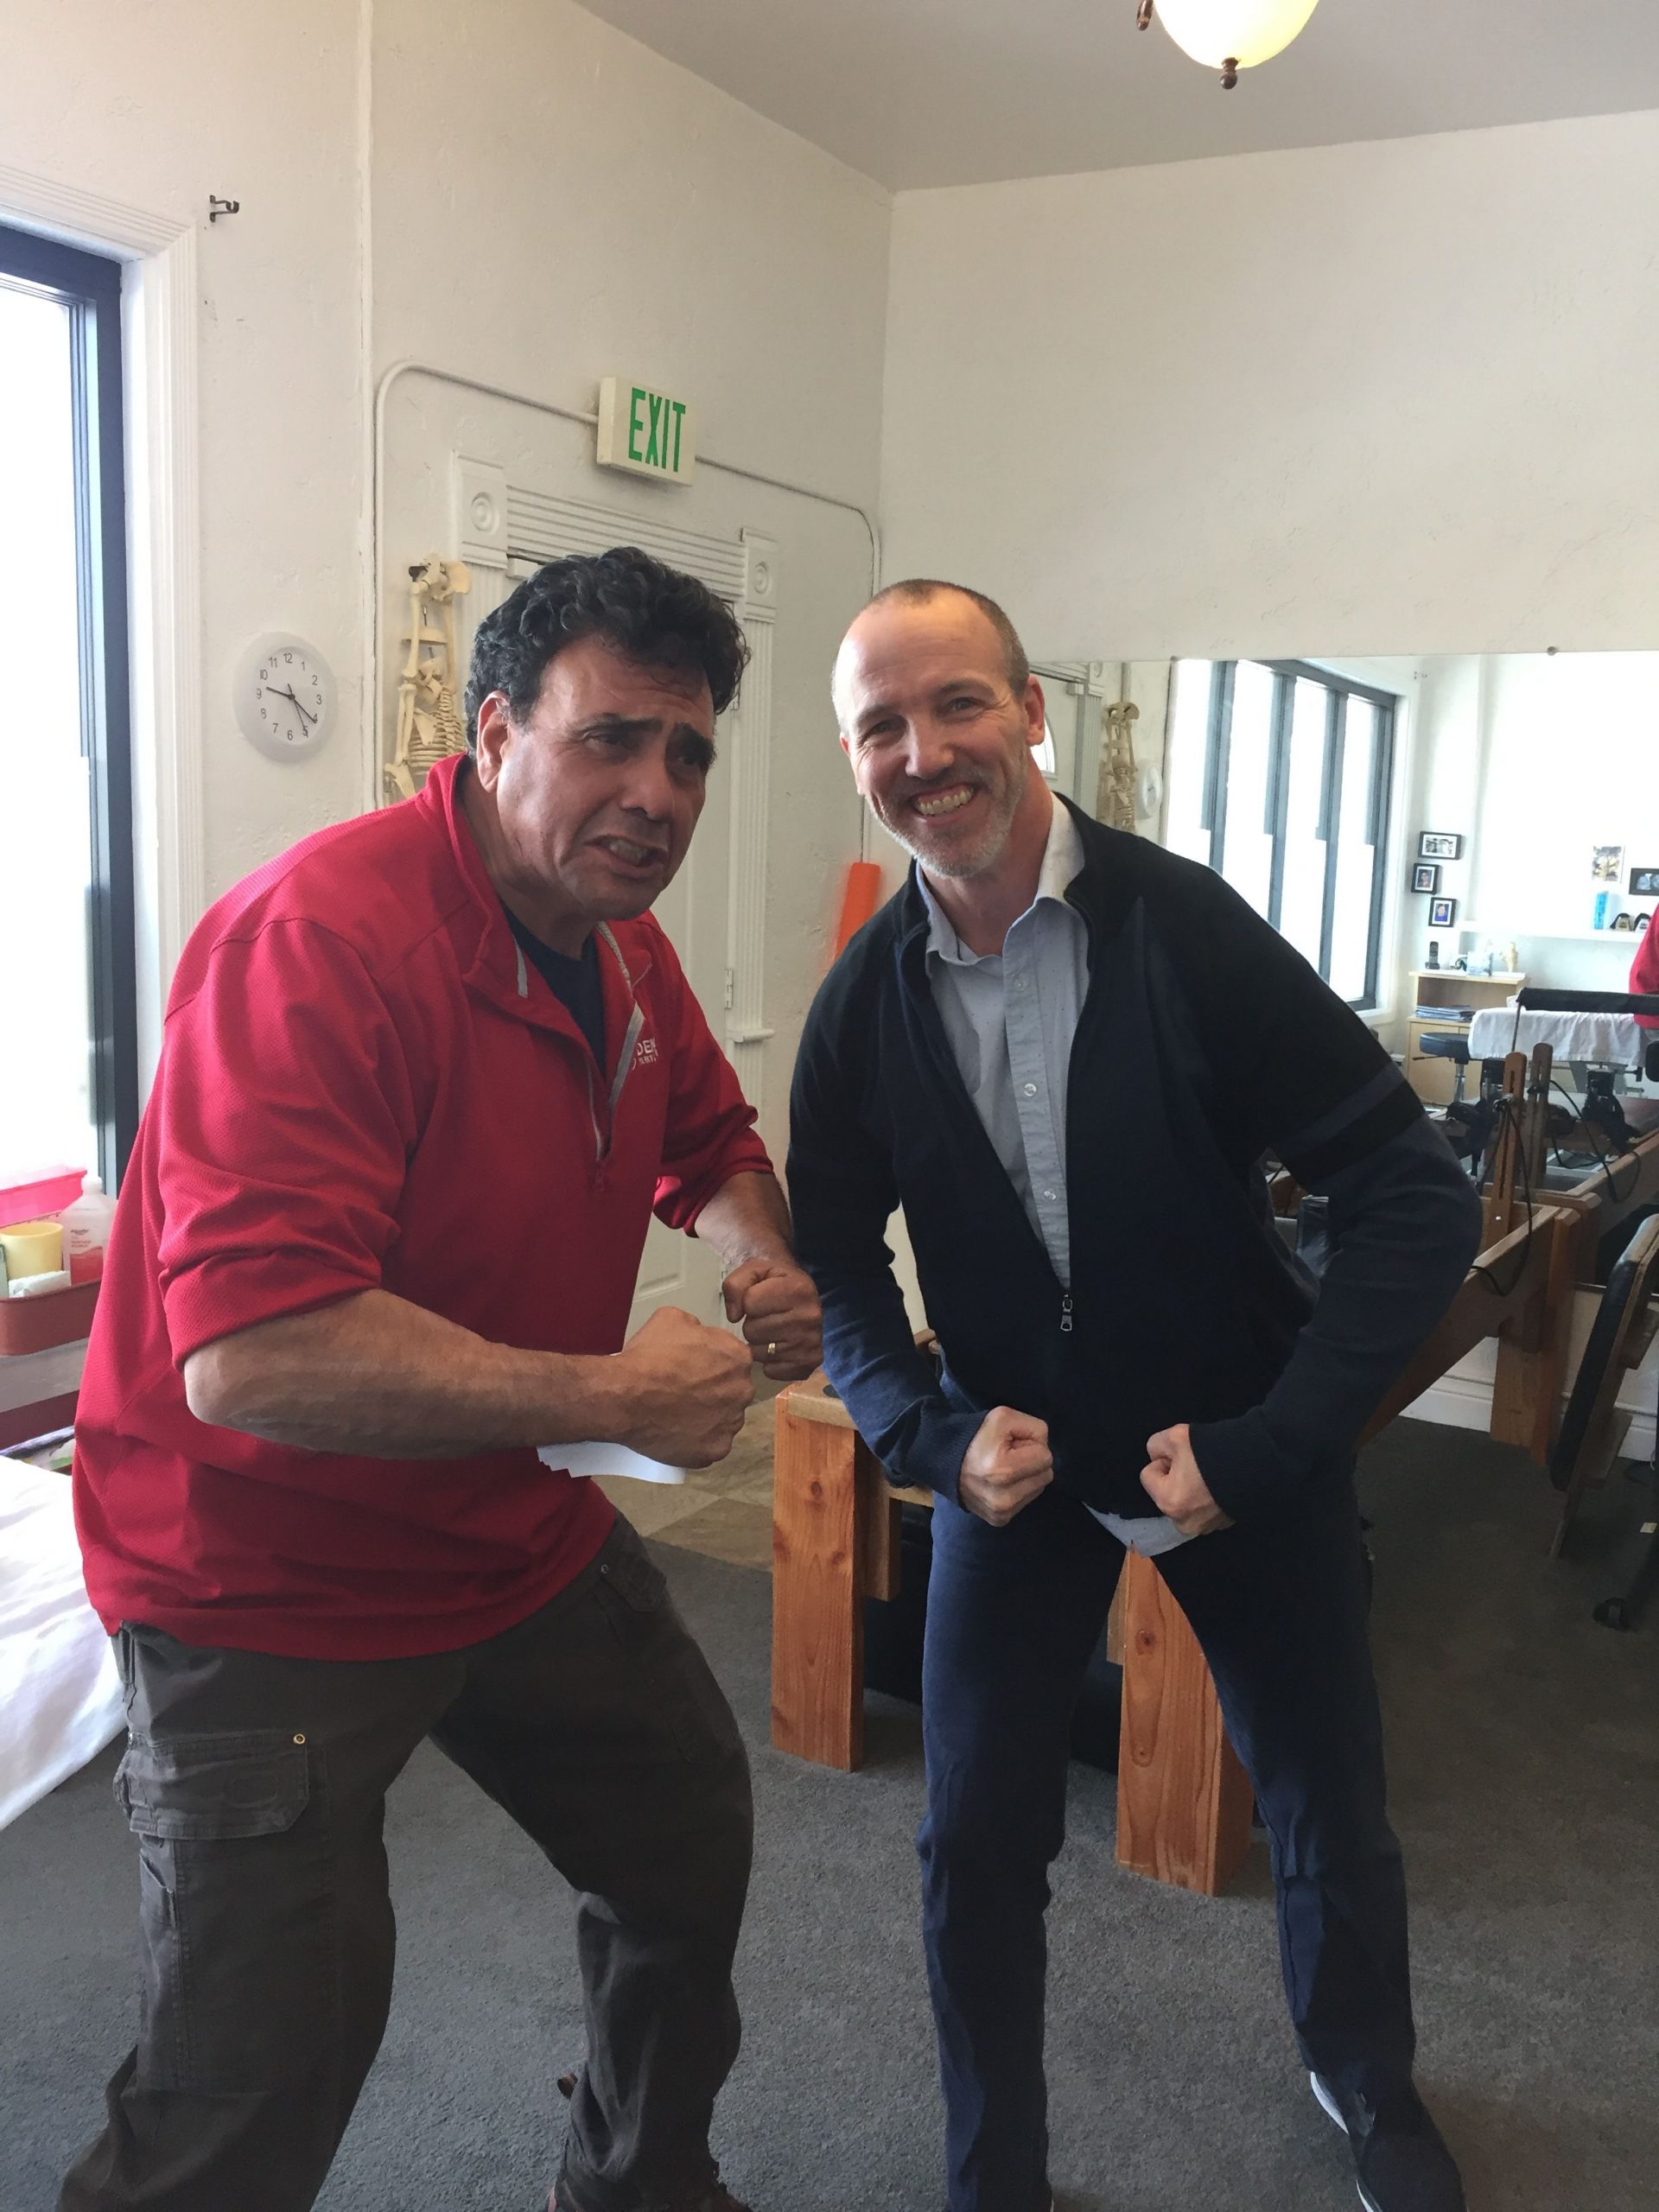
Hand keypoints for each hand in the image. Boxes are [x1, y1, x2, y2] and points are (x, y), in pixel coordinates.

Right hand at [611, 1306, 753, 1466]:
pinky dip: (699, 1441)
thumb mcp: (671, 1318)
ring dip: (708, 1417)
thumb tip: (698, 1334)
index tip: (694, 1370)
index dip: (713, 1364)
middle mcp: (742, 1390)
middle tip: (685, 1393)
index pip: (734, 1360)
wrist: (625, 1397)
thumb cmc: (648, 1358)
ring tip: (679, 1414)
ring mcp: (731, 1423)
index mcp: (738, 1357)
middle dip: (714, 1392)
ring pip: (724, 1419)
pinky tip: (679, 1432)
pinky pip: (713, 1444)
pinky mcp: (717, 1449)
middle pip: (733, 1391)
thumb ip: (697, 1326)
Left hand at [721, 1258, 821, 1379]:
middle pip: (753, 1331)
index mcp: (798, 1288)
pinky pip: (772, 1371)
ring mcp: (811, 1342)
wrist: (802, 1293)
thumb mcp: (754, 1269)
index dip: (747, 1301)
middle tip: (767, 1316)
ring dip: (759, 1344)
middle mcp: (810, 1316)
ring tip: (772, 1330)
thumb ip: (735, 1284)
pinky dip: (769, 1363)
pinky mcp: (809, 1363)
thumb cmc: (775, 1281)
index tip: (760, 1298)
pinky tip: (778, 1347)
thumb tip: (733, 1316)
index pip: (750, 1303)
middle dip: (753, 1323)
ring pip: (759, 1353)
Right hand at [958, 1406, 1052, 1527]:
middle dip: (1032, 1462)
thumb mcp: (1004, 1417)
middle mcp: (1004, 1498)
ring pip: (1039, 1489)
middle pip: (1046, 1475)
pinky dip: (1018, 1489)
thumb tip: (1046, 1447)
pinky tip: (1001, 1482)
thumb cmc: (975, 1436)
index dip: (1031, 1445)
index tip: (1012, 1443)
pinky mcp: (999, 1520)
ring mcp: (1001, 1513)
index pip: (1046, 1457)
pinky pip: (1026, 1501)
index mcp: (1004, 1471)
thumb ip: (1035, 1428)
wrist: (942, 1460)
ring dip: (1027, 1477)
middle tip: (1009, 1455)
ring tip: (1004, 1468)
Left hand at [1139, 1423, 1233, 1537]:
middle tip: (1197, 1465)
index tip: (1183, 1456)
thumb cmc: (1212, 1452)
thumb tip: (1157, 1458)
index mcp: (1168, 1503)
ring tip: (1210, 1475)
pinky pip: (1203, 1509)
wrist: (1258, 1463)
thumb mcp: (1174, 1436)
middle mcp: (1184, 1523)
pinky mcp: (1222, 1526)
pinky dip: (1208, 1498)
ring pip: (1185, 1501)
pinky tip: (1220, 1485)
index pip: (1148, 1474)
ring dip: (1192, 1489)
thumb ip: (1155, 1446)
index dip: (1164, 1460)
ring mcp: (1205, 1528)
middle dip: (1176, 1477)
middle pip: (1166, 1491)